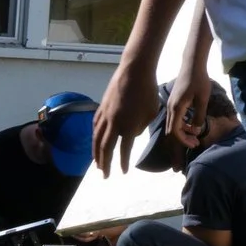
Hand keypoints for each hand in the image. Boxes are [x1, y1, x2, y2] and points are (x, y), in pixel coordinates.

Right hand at [92, 58, 162, 176]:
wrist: (135, 70)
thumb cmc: (148, 91)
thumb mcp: (150, 112)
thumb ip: (140, 127)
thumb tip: (131, 135)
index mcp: (128, 126)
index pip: (124, 150)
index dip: (123, 162)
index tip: (123, 172)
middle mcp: (113, 123)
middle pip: (105, 148)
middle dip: (104, 164)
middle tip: (104, 175)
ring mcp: (105, 115)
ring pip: (96, 138)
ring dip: (96, 153)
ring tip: (97, 164)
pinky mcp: (101, 107)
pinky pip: (95, 126)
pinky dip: (94, 136)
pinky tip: (95, 141)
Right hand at [163, 64, 214, 151]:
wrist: (192, 64)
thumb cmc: (199, 80)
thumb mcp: (203, 99)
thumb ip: (199, 115)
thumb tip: (197, 130)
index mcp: (176, 108)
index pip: (175, 131)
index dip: (183, 140)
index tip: (195, 143)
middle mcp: (170, 108)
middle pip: (172, 130)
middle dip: (182, 139)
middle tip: (195, 144)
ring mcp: (171, 105)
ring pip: (173, 124)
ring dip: (183, 132)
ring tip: (196, 136)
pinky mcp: (174, 102)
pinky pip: (175, 118)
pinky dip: (183, 124)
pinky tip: (193, 125)